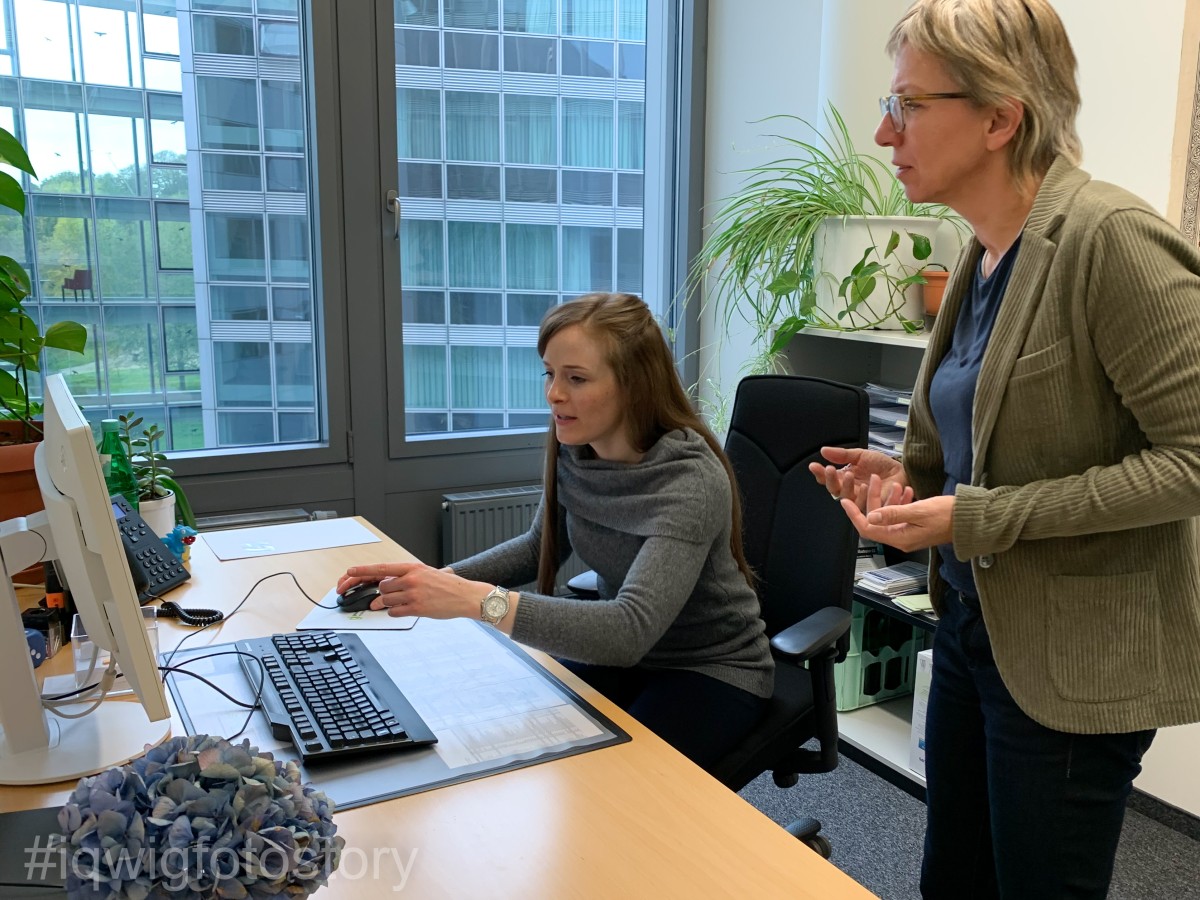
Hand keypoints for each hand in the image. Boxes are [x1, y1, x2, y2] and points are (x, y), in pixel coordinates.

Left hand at [338, 562, 489, 619]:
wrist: (465, 596)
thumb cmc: (447, 586)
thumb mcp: (427, 573)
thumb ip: (407, 576)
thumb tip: (388, 583)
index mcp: (413, 568)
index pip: (381, 568)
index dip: (363, 571)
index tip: (349, 572)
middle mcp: (411, 579)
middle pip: (382, 587)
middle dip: (383, 593)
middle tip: (388, 596)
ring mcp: (413, 594)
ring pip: (386, 601)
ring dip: (388, 604)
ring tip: (401, 603)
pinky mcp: (416, 609)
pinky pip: (395, 612)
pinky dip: (396, 613)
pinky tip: (406, 610)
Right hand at [809, 446, 911, 510]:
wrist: (901, 470)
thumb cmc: (881, 464)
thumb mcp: (860, 455)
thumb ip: (842, 455)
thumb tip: (823, 451)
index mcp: (844, 477)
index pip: (828, 478)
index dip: (820, 473)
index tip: (814, 466)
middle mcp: (849, 489)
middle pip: (833, 489)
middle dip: (830, 480)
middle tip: (830, 469)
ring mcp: (860, 498)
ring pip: (845, 497)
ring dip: (845, 486)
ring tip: (849, 474)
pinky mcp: (870, 505)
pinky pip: (862, 503)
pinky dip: (861, 495)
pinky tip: (863, 486)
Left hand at [839, 475, 953, 551]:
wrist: (971, 519)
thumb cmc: (948, 516)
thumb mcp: (918, 511)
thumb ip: (893, 513)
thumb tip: (870, 516)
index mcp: (899, 538)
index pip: (867, 529)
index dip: (854, 514)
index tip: (845, 500)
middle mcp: (902, 539)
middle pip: (877, 520)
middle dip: (874, 499)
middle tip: (875, 480)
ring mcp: (909, 534)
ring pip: (889, 515)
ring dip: (889, 498)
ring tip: (896, 484)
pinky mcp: (917, 527)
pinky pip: (901, 515)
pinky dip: (901, 502)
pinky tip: (907, 490)